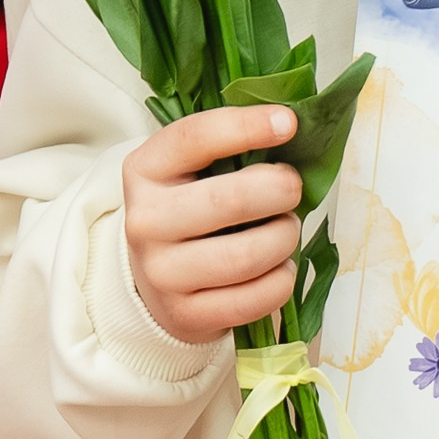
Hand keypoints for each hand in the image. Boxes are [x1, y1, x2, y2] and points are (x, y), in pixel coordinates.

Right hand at [122, 104, 304, 345]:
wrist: (156, 281)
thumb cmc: (188, 212)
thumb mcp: (191, 170)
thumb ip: (231, 147)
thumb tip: (291, 128)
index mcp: (145, 171)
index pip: (195, 138)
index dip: (246, 126)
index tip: (289, 124)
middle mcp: (145, 221)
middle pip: (229, 201)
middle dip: (280, 191)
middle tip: (293, 189)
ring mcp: (161, 273)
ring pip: (246, 255)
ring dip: (285, 238)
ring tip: (286, 231)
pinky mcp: (185, 315)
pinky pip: (254, 298)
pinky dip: (282, 279)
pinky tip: (279, 267)